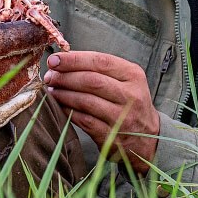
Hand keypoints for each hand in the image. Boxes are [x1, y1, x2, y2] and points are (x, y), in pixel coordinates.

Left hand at [42, 51, 159, 172]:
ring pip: (86, 101)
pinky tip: (59, 105)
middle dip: (65, 77)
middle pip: (91, 81)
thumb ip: (100, 69)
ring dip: (63, 94)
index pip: (100, 61)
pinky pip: (84, 120)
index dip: (74, 59)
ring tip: (51, 90)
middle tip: (49, 76)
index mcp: (133, 75)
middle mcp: (131, 95)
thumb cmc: (129, 102)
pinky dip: (68, 111)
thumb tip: (63, 60)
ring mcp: (122, 117)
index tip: (54, 59)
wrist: (147, 137)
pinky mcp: (111, 136)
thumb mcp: (126, 81)